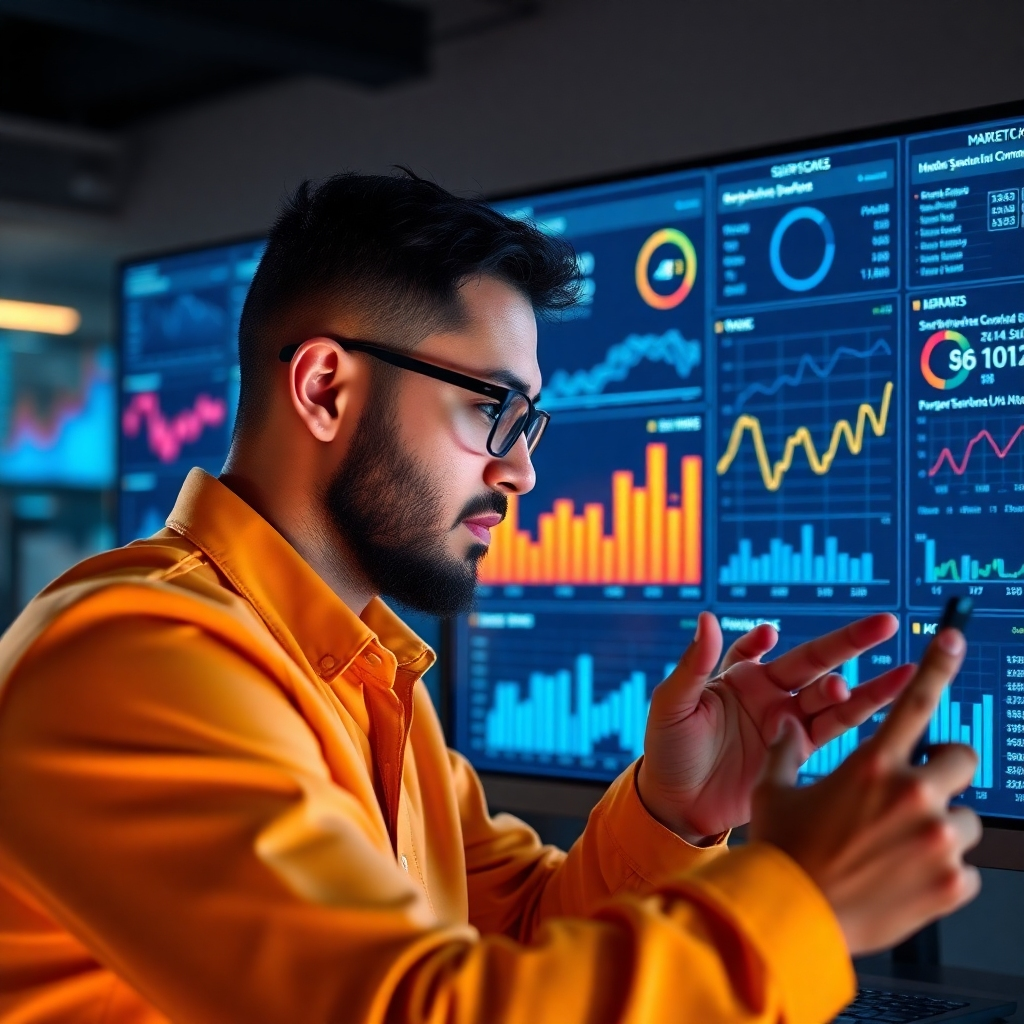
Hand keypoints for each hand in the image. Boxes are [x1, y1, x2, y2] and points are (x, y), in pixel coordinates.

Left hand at [637, 611, 912, 841]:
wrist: (677, 805)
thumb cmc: (668, 750)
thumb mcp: (673, 704)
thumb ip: (694, 665)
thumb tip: (706, 617)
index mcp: (739, 677)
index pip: (763, 647)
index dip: (766, 639)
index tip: (772, 635)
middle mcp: (769, 695)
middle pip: (815, 664)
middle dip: (849, 644)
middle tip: (884, 624)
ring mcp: (788, 725)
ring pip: (834, 700)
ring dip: (864, 689)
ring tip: (902, 676)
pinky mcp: (799, 755)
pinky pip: (834, 735)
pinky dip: (856, 723)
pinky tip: (879, 712)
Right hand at [750, 627, 980, 954]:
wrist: (792, 920)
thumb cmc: (781, 852)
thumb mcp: (773, 792)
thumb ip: (786, 751)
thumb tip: (786, 724)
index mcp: (872, 766)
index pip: (915, 701)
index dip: (936, 664)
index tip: (952, 639)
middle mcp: (912, 797)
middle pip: (962, 758)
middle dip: (943, 769)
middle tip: (918, 787)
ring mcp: (937, 842)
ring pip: (966, 819)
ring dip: (940, 828)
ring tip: (900, 848)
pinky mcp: (952, 885)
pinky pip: (966, 869)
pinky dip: (941, 873)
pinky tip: (904, 880)